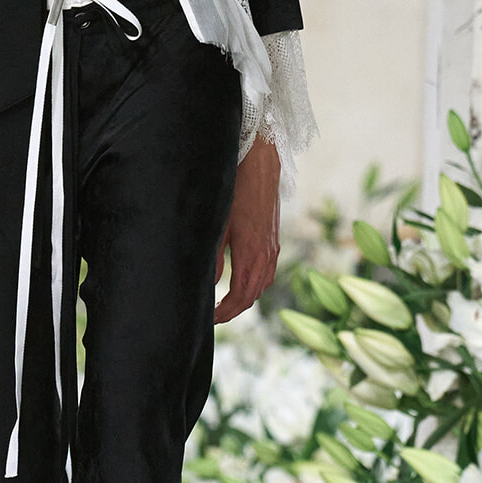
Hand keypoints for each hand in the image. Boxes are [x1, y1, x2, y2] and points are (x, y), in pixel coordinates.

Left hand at [214, 137, 280, 323]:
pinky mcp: (274, 238)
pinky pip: (268, 270)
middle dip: (234, 310)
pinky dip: (256, 282)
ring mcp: (273, 246)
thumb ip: (212, 258)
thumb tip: (206, 285)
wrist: (259, 162)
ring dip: (246, 297)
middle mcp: (266, 254)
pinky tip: (244, 279)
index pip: (240, 297)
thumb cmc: (234, 189)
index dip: (225, 313)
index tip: (210, 320)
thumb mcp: (217, 225)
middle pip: (253, 295)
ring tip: (226, 302)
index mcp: (251, 254)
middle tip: (215, 316)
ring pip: (263, 284)